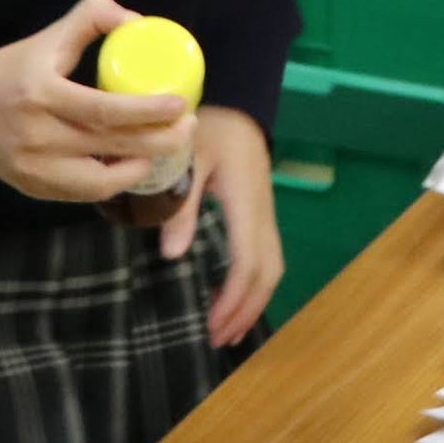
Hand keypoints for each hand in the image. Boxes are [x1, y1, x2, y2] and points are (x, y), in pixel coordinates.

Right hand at [0, 0, 193, 201]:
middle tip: (188, 125)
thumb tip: (139, 23)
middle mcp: (37, 136)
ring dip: (142, 166)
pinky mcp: (34, 189)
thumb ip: (92, 18)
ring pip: (101, 179)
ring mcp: (35, 168)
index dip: (148, 111)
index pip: (105, 110)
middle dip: (160, 140)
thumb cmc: (14, 69)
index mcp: (42, 94)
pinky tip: (135, 164)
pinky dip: (115, 181)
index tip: (181, 104)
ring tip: (168, 147)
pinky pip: (85, 193)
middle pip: (111, 145)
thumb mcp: (49, 37)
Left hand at [176, 107, 285, 347]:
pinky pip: (265, 257)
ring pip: (271, 267)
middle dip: (246, 309)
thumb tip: (172, 255)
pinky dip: (251, 285)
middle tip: (216, 339)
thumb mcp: (186, 158)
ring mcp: (265, 213)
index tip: (214, 324)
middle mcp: (262, 210)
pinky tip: (228, 298)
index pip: (248, 259)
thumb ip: (179, 204)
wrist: (237, 103)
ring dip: (251, 301)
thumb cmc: (207, 125)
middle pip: (268, 271)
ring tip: (224, 328)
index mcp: (245, 199)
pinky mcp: (260, 213)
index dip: (233, 297)